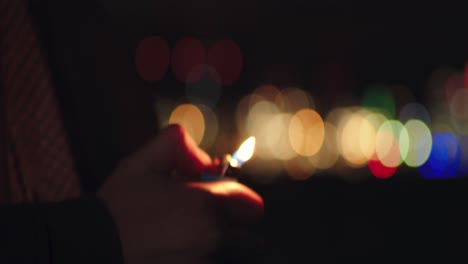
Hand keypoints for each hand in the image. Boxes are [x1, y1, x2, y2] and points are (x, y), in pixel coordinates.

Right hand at [98, 124, 263, 263]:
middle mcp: (214, 240)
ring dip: (216, 245)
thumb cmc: (116, 209)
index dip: (235, 196)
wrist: (90, 252)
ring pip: (229, 254)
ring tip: (178, 237)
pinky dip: (200, 257)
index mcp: (206, 206)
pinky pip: (210, 263)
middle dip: (230, 226)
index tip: (217, 195)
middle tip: (199, 220)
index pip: (251, 203)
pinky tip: (172, 250)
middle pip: (247, 236)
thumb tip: (205, 160)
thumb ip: (177, 144)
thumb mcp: (140, 162)